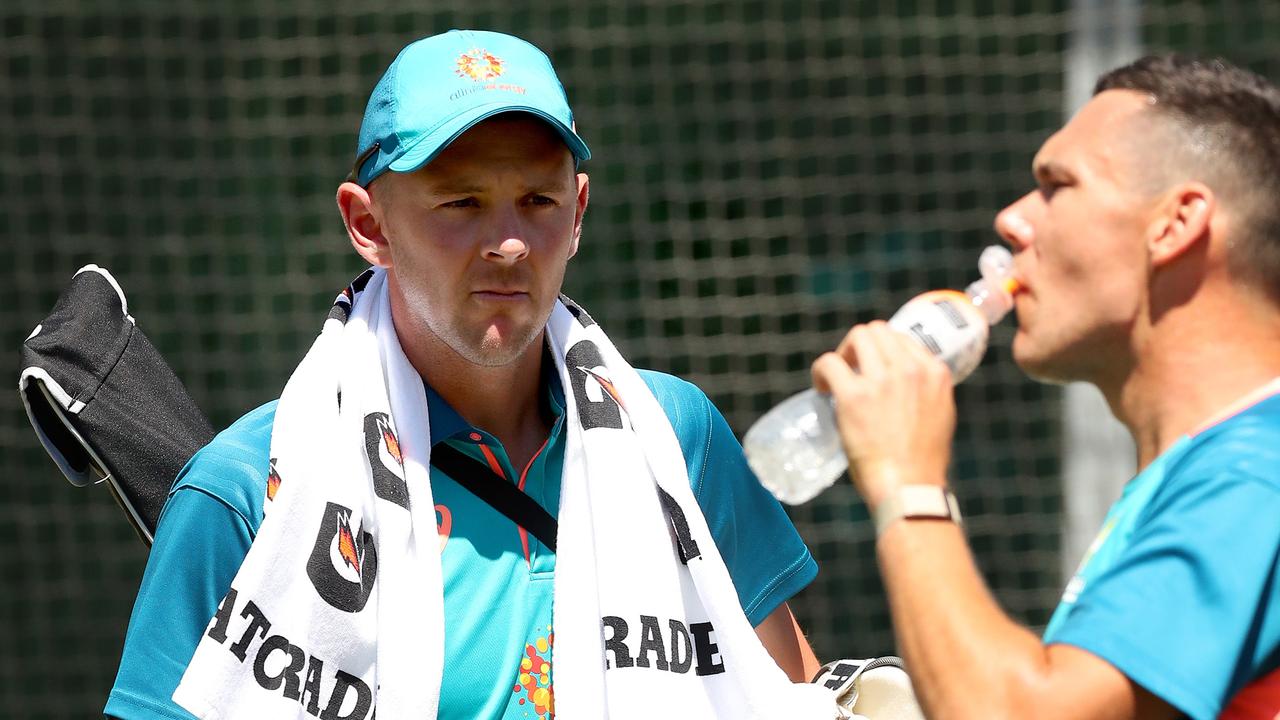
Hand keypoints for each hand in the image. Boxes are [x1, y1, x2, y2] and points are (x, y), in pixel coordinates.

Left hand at [811, 321, 956, 508]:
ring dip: (843, 352)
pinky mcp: (854, 396)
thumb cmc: (923, 462)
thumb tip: (908, 387)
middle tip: (851, 369)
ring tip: (837, 376)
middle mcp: (910, 370)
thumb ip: (927, 393)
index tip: (871, 367)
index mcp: (934, 373)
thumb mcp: (940, 415)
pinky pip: (829, 362)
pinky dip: (821, 371)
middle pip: (878, 331)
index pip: (902, 338)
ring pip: (857, 337)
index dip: (882, 349)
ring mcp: (882, 381)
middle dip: (861, 346)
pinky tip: (821, 388)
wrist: (910, 488)